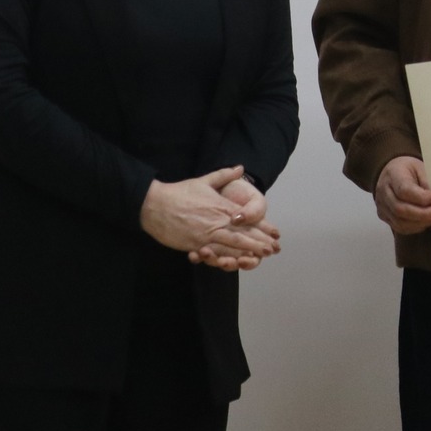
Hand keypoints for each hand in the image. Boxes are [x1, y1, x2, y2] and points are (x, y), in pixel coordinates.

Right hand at [140, 166, 277, 261]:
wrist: (155, 205)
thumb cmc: (179, 192)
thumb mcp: (204, 180)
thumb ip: (224, 175)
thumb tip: (240, 167)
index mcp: (221, 206)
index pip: (247, 219)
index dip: (262, 227)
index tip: (275, 233)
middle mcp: (217, 221)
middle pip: (243, 234)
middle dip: (260, 242)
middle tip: (274, 249)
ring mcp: (207, 234)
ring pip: (232, 245)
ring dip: (248, 251)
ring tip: (262, 256)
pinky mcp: (195, 244)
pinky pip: (214, 253)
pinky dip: (226, 258)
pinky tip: (236, 262)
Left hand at [191, 176, 281, 270]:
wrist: (220, 186)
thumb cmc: (239, 192)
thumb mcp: (253, 199)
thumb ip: (254, 210)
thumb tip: (240, 220)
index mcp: (250, 235)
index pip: (254, 254)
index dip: (251, 259)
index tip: (246, 259)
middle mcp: (234, 243)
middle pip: (235, 261)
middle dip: (230, 263)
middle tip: (227, 262)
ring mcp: (218, 243)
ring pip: (217, 260)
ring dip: (213, 260)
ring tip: (206, 254)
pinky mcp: (202, 242)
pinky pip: (200, 256)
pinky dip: (197, 257)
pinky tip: (193, 255)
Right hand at [374, 156, 430, 233]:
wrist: (391, 171)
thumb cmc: (407, 169)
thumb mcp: (419, 167)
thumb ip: (426, 181)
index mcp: (392, 174)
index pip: (404, 190)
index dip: (422, 197)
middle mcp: (383, 191)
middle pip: (400, 209)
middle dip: (423, 214)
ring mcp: (382, 205)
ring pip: (399, 221)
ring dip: (420, 222)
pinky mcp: (384, 215)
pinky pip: (398, 227)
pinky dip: (414, 227)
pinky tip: (424, 222)